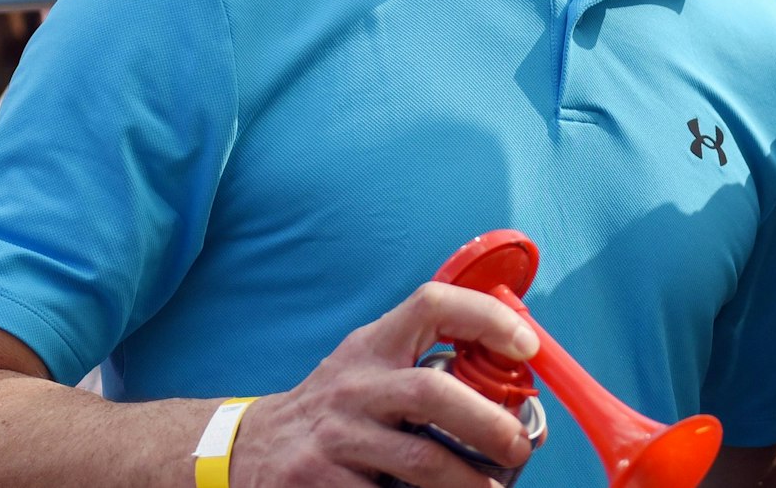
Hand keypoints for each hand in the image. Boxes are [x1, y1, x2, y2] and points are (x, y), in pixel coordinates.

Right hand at [231, 281, 540, 487]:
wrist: (248, 450)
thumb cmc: (335, 410)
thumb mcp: (369, 369)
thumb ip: (426, 366)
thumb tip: (515, 395)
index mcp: (373, 347)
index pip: (432, 305)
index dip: (486, 317)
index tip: (528, 345)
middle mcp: (354, 386)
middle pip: (433, 393)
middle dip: (489, 424)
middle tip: (518, 448)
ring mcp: (334, 437)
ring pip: (419, 461)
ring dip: (467, 482)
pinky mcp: (316, 483)